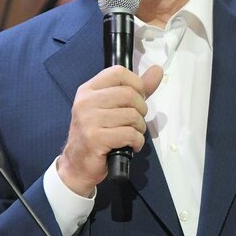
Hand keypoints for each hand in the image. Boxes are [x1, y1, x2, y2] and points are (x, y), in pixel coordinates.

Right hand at [58, 65, 162, 196]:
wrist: (77, 164)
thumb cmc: (97, 134)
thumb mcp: (112, 108)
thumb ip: (136, 89)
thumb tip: (158, 70)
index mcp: (88, 89)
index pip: (119, 72)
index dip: (136, 84)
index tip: (136, 99)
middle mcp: (86, 101)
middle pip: (129, 94)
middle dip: (140, 110)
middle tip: (135, 122)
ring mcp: (89, 120)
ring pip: (132, 115)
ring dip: (139, 128)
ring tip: (132, 135)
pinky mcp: (95, 138)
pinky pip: (129, 134)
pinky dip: (137, 142)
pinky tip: (131, 145)